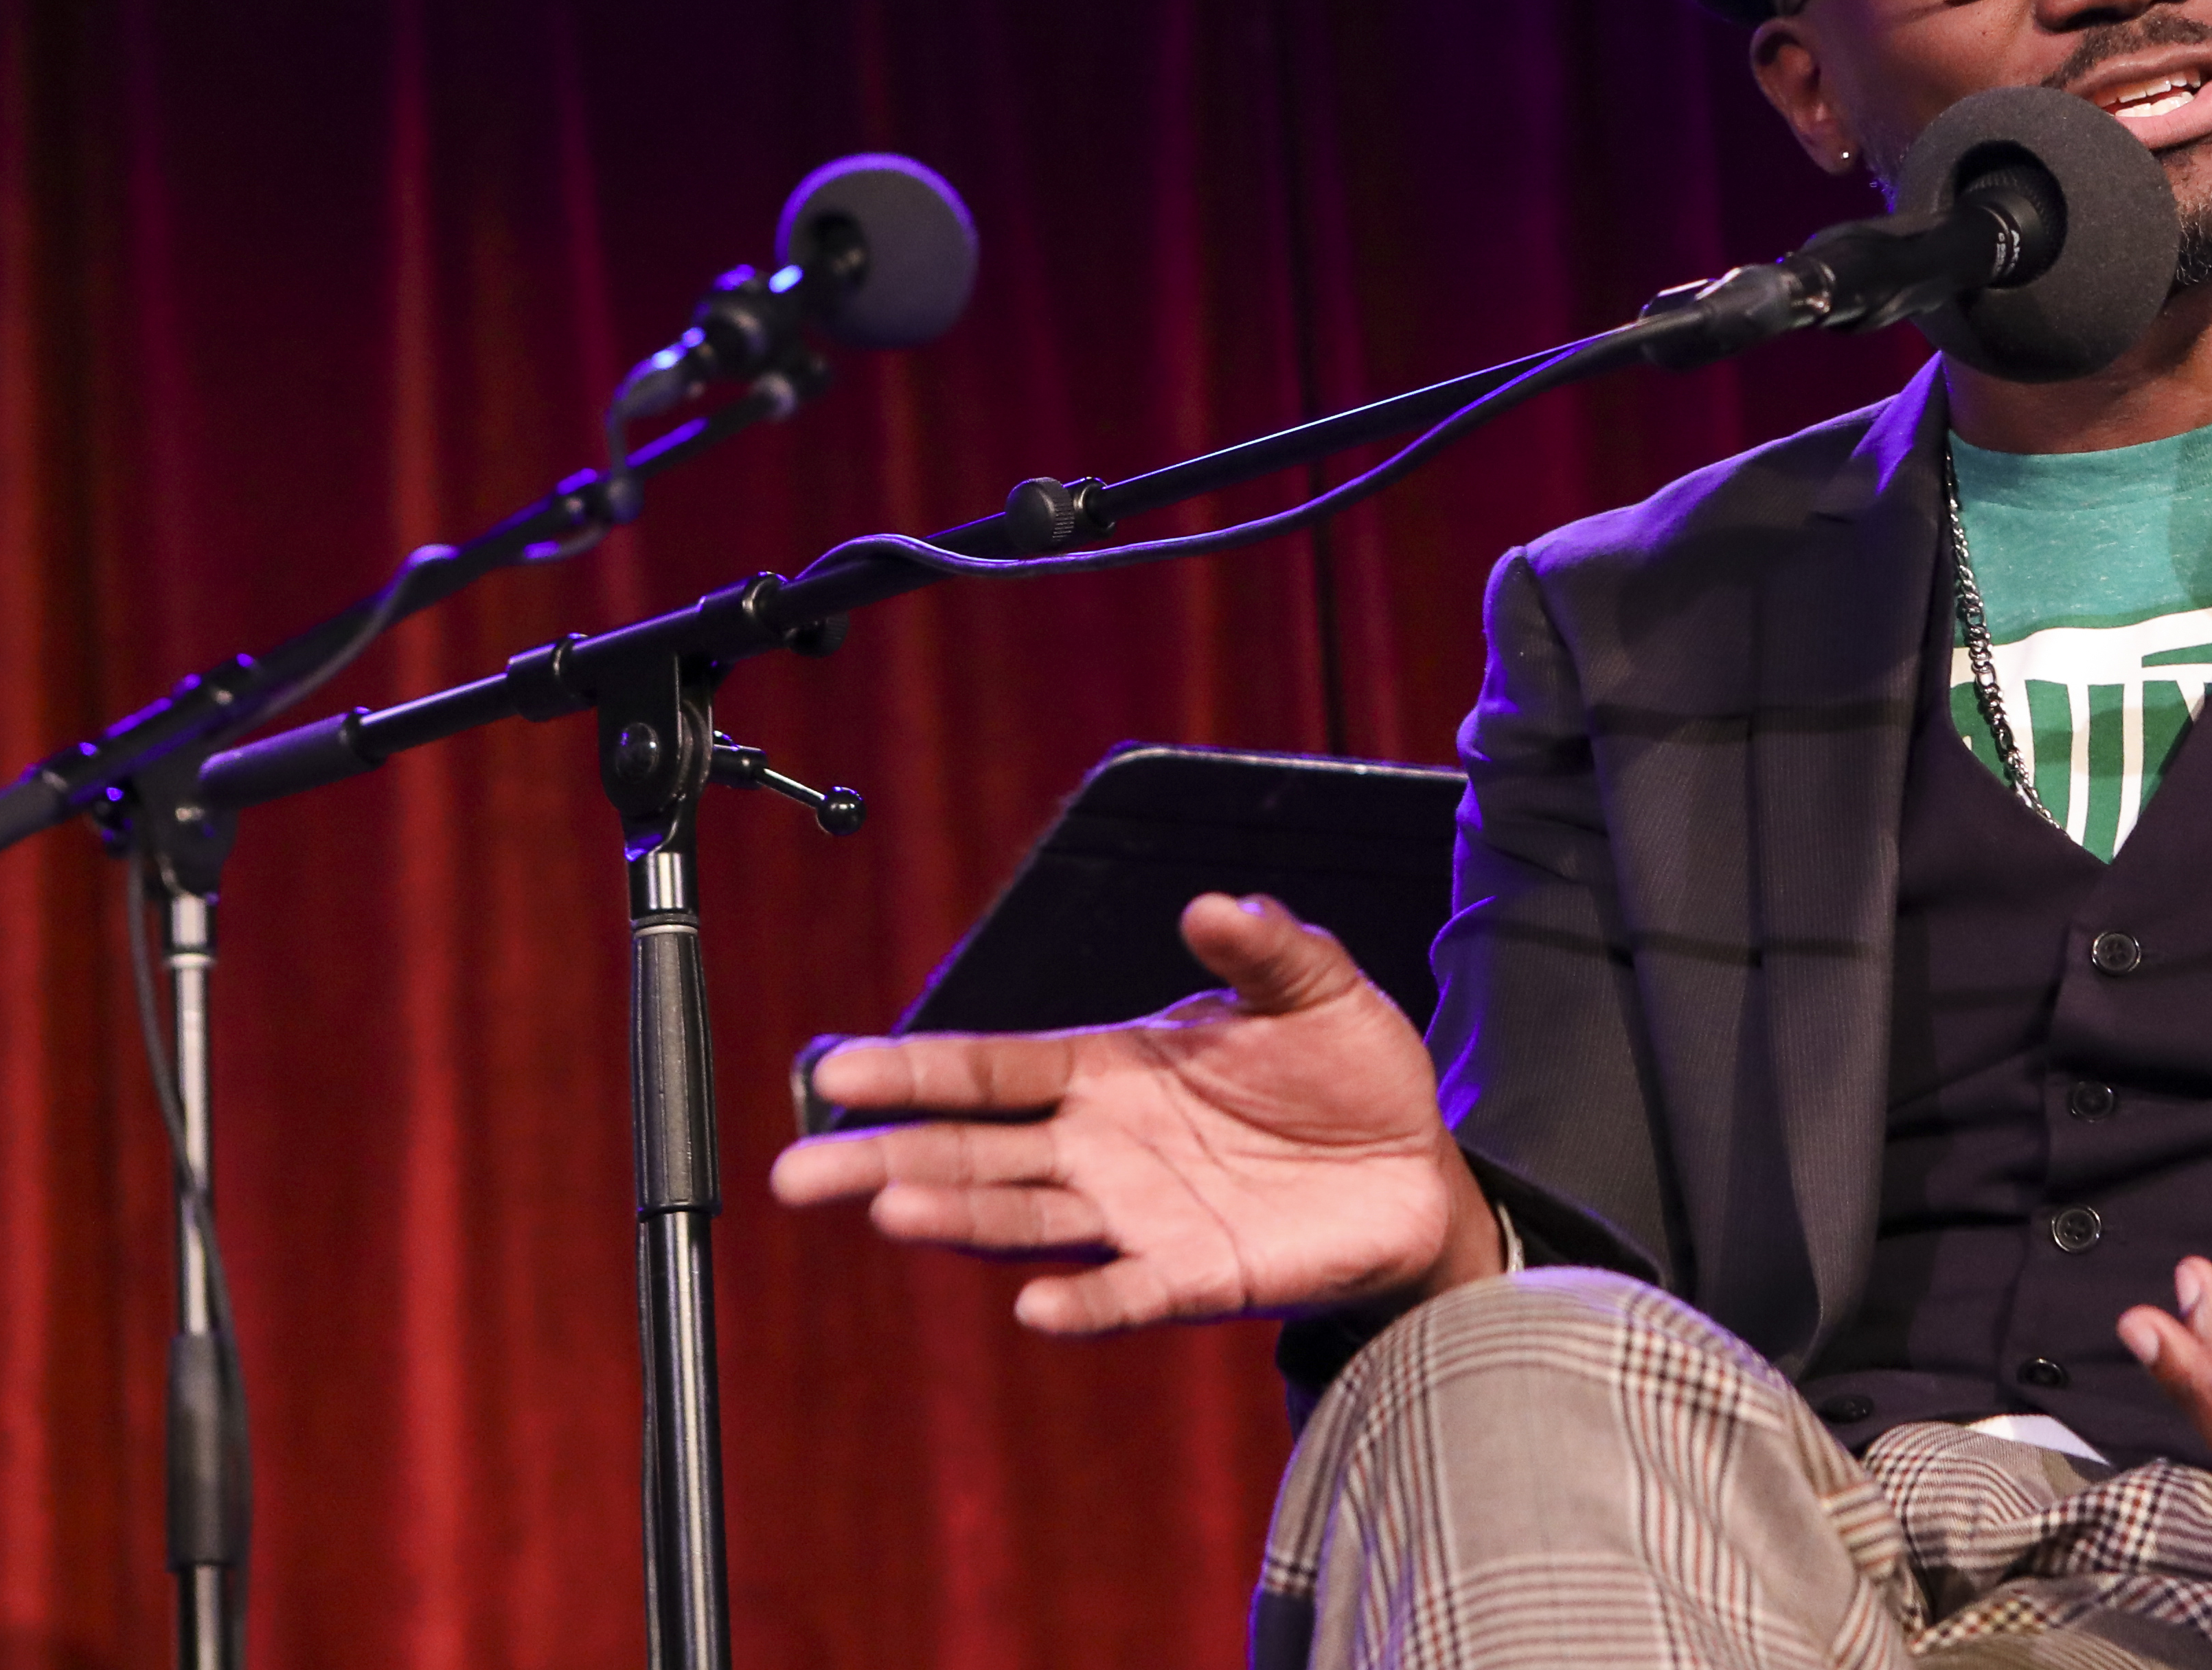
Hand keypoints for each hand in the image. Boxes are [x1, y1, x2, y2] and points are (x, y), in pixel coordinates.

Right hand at [767, 893, 1505, 1332]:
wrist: (1413, 1167)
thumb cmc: (1348, 1070)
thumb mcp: (1316, 987)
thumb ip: (1265, 947)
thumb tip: (1217, 904)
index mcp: (1110, 1068)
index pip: (993, 1068)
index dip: (915, 1069)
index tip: (834, 1070)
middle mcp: (1103, 1147)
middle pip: (974, 1151)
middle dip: (887, 1156)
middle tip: (798, 1172)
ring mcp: (1141, 1216)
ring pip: (1027, 1220)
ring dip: (961, 1217)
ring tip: (892, 1209)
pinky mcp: (1195, 1276)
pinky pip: (1127, 1292)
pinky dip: (1085, 1300)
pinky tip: (1037, 1307)